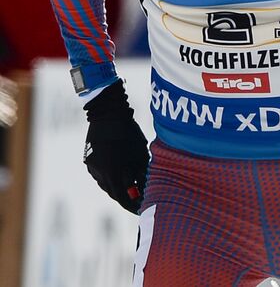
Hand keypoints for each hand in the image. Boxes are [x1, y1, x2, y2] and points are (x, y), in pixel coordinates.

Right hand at [83, 81, 149, 213]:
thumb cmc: (130, 134)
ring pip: (106, 184)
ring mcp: (93, 168)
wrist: (108, 116)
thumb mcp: (140, 155)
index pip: (122, 198)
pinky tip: (120, 175)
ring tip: (130, 188)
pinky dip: (110, 178)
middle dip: (125, 198)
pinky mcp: (89, 161)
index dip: (132, 205)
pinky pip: (100, 175)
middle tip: (137, 201)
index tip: (141, 209)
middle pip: (113, 193)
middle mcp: (101, 174)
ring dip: (117, 188)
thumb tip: (144, 189)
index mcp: (114, 174)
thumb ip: (141, 174)